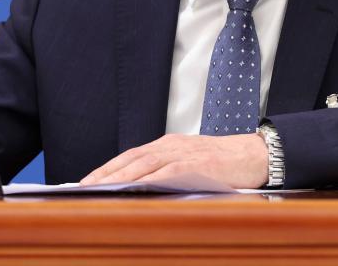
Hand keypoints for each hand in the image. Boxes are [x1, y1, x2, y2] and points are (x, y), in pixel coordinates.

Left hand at [80, 133, 267, 188]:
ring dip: (118, 178)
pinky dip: (147, 180)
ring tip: (97, 191)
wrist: (256, 154)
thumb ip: (168, 172)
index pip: (130, 156)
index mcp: (168, 145)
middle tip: (81, 188)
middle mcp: (171, 145)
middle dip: (104, 174)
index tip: (86, 182)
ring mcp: (183, 153)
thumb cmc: (224, 163)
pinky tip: (132, 189)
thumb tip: (142, 191)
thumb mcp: (191, 163)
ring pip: (143, 164)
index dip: (106, 169)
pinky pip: (166, 173)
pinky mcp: (195, 164)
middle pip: (130, 159)